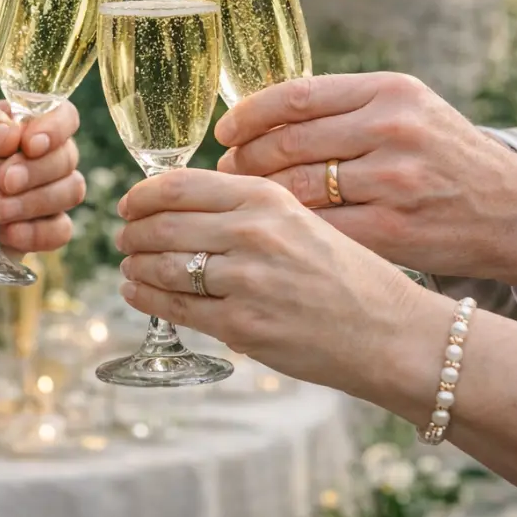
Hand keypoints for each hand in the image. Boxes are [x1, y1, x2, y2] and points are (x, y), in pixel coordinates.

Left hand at [0, 100, 84, 253]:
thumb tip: (10, 138)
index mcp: (29, 123)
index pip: (64, 116)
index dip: (56, 129)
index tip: (30, 145)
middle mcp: (47, 155)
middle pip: (68, 157)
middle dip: (36, 172)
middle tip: (4, 182)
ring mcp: (50, 192)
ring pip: (72, 191)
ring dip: (36, 202)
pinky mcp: (44, 227)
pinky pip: (61, 231)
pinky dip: (37, 233)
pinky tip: (7, 234)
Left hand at [114, 168, 430, 393]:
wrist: (392, 331)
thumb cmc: (347, 274)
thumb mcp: (302, 219)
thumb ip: (249, 209)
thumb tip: (185, 206)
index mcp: (267, 197)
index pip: (179, 185)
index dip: (143, 195)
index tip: (130, 203)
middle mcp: (253, 232)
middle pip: (162, 225)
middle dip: (133, 233)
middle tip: (124, 238)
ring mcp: (245, 280)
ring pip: (163, 266)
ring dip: (135, 265)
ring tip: (129, 266)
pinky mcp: (241, 324)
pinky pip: (176, 307)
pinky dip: (146, 298)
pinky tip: (137, 292)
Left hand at [214, 74, 516, 285]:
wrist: (514, 212)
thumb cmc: (445, 158)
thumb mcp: (407, 111)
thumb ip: (345, 107)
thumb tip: (260, 116)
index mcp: (389, 91)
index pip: (296, 95)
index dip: (249, 115)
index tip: (225, 131)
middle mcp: (392, 128)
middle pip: (288, 141)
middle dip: (245, 159)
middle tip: (224, 173)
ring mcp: (393, 180)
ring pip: (296, 186)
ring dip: (257, 196)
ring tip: (241, 202)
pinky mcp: (393, 230)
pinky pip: (318, 227)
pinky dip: (286, 230)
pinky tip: (270, 232)